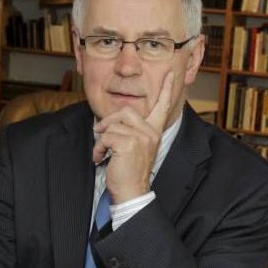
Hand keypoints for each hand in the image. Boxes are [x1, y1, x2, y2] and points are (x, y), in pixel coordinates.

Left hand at [92, 72, 174, 203]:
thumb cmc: (129, 173)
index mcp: (154, 132)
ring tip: (102, 154)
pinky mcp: (129, 143)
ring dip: (101, 140)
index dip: (165, 89)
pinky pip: (106, 136)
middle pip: (126, 111)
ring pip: (113, 125)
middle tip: (99, 134)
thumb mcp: (133, 149)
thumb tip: (108, 123)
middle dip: (108, 121)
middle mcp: (151, 132)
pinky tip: (101, 159)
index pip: (162, 107)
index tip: (169, 73)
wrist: (132, 194)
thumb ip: (129, 133)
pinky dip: (98, 148)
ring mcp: (141, 138)